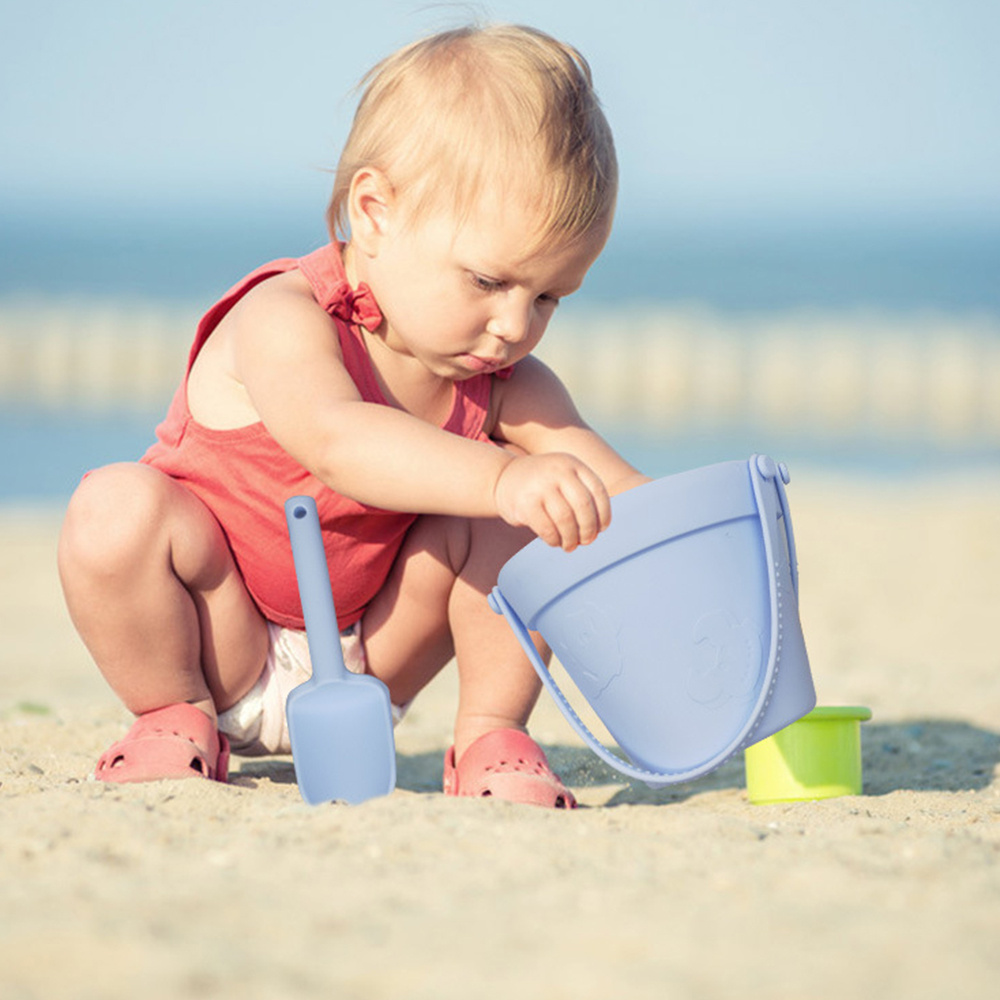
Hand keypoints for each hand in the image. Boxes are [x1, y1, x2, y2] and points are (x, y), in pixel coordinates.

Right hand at [493, 453, 610, 550]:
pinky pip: (547, 528)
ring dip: (571, 538)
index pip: (597, 491)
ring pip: (566, 520)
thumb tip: (598, 529)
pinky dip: (554, 540)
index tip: (601, 528)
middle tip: (587, 541)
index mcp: (572, 464)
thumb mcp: (563, 476)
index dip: (604, 514)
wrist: (503, 476)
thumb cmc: (542, 485)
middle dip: (588, 529)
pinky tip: (554, 542)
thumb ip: (581, 493)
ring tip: (570, 545)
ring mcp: (540, 486)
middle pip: (583, 506)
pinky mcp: (525, 503)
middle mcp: (557, 471)